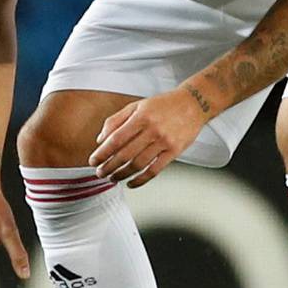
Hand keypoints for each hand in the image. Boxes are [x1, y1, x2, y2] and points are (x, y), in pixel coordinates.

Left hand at [88, 89, 207, 186]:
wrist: (194, 104)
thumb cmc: (163, 105)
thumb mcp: (137, 106)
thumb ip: (116, 120)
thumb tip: (100, 139)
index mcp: (141, 117)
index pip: (116, 139)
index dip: (102, 152)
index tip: (93, 160)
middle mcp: (152, 130)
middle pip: (125, 154)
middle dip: (109, 166)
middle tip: (99, 173)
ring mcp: (164, 142)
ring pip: (139, 164)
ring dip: (122, 174)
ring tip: (113, 178)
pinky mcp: (174, 151)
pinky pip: (155, 170)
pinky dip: (141, 180)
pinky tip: (131, 183)